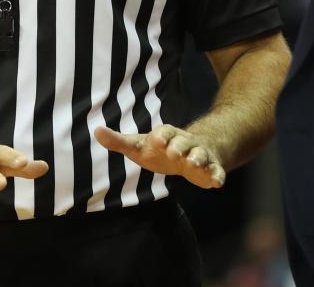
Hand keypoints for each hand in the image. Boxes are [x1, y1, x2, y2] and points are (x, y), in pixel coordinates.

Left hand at [94, 124, 225, 188]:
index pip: (164, 132)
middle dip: (179, 146)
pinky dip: (217, 175)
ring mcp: (199, 155)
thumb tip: (96, 130)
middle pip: (183, 142)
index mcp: (167, 135)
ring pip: (200, 155)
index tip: (156, 141)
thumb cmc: (160, 149)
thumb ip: (119, 141)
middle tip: (173, 153)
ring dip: (198, 158)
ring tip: (194, 164)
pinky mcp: (210, 169)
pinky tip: (217, 183)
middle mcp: (184, 143)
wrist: (191, 152)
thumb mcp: (139, 145)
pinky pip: (216, 171)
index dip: (161, 136)